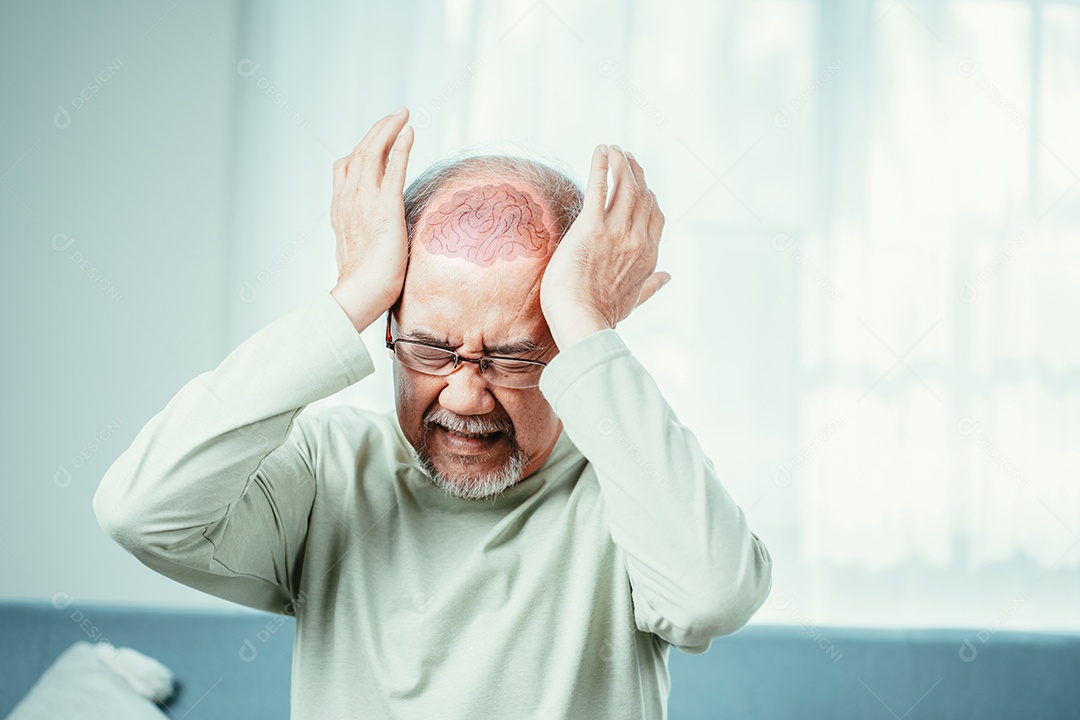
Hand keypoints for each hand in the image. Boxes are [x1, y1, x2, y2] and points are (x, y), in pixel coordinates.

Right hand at [329, 107, 414, 332]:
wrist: (362, 293)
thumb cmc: (364, 284)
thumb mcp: (359, 253)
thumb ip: (364, 238)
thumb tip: (375, 241)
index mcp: (340, 209)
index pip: (346, 168)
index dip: (361, 150)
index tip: (376, 141)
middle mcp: (349, 199)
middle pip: (359, 153)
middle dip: (376, 131)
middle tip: (394, 116)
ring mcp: (365, 201)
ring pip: (373, 153)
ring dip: (388, 130)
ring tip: (402, 115)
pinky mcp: (386, 207)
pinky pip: (393, 168)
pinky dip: (401, 147)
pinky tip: (409, 132)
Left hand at [539, 144, 668, 348]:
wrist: (581, 321)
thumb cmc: (601, 315)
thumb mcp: (634, 301)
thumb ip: (652, 286)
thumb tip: (668, 277)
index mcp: (648, 256)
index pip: (655, 215)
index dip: (649, 195)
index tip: (641, 183)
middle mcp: (636, 239)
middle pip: (642, 195)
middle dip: (636, 172)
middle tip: (626, 156)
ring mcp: (616, 231)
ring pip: (625, 187)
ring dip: (621, 164)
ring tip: (614, 149)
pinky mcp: (591, 227)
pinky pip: (599, 188)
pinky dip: (601, 166)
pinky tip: (600, 150)